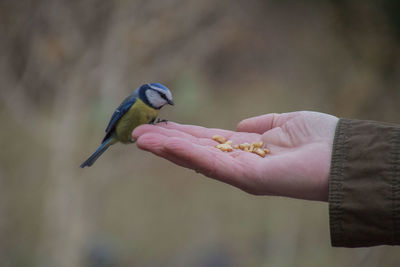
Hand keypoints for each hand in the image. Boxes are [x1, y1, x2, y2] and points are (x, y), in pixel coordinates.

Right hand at [132, 111, 338, 200]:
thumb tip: (243, 125)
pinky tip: (166, 143)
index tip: (160, 125)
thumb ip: (262, 123)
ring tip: (141, 139)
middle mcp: (238, 162)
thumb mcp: (286, 122)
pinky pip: (210, 163)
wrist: (343, 154)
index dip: (183, 133)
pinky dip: (186, 153)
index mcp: (246, 149)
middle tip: (137, 134)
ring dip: (167, 148)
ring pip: (195, 159)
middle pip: (194, 150)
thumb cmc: (320, 138)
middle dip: (166, 142)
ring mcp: (239, 172)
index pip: (207, 140)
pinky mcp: (245, 178)